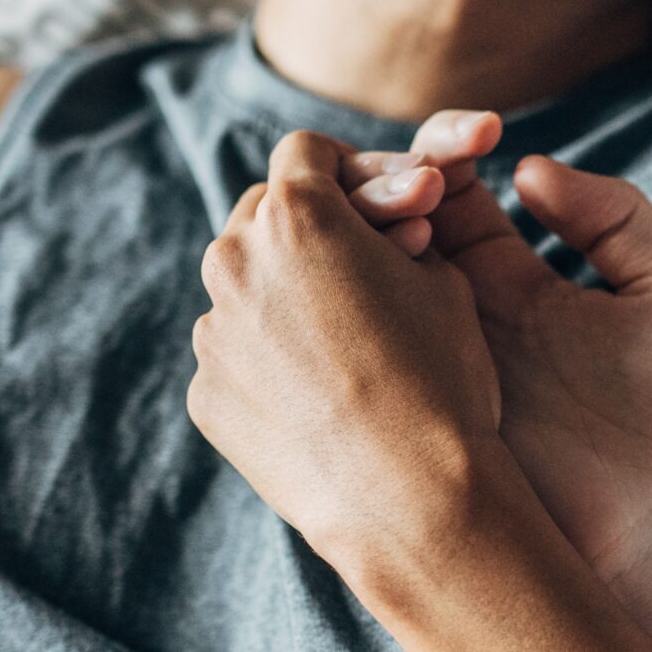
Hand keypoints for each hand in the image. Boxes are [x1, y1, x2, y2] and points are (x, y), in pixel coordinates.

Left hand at [188, 130, 502, 556]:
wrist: (412, 498)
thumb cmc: (443, 380)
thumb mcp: (445, 280)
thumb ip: (393, 235)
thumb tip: (374, 232)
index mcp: (299, 214)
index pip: (307, 152)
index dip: (350, 168)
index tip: (378, 200)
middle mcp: (236, 260)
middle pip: (263, 213)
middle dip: (310, 229)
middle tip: (365, 266)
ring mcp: (213, 331)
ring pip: (244, 287)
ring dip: (285, 295)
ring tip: (349, 342)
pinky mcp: (206, 394)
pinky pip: (236, 357)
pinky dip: (270, 363)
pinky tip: (324, 399)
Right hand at [345, 113, 651, 590]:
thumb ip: (615, 218)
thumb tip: (527, 165)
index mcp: (515, 284)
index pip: (450, 192)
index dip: (446, 150)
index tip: (470, 134)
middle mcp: (456, 318)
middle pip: (391, 223)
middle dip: (390, 180)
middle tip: (418, 178)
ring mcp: (423, 363)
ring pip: (358, 275)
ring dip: (365, 231)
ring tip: (405, 215)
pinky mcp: (408, 411)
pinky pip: (350, 347)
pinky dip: (345, 297)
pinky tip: (368, 264)